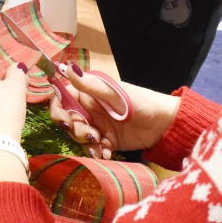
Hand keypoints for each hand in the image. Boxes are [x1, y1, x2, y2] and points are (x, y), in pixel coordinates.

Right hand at [47, 69, 179, 156]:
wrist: (164, 124)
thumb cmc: (141, 102)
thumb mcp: (114, 93)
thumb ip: (89, 84)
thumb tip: (67, 69)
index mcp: (88, 93)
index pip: (62, 98)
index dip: (58, 110)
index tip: (64, 121)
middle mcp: (89, 109)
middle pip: (69, 121)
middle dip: (76, 130)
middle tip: (92, 135)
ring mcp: (97, 126)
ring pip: (78, 137)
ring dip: (86, 143)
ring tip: (101, 145)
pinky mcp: (106, 141)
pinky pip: (93, 148)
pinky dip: (97, 153)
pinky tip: (106, 154)